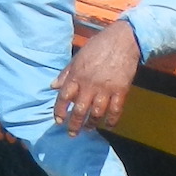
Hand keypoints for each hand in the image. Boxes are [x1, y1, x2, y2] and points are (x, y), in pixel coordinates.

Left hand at [54, 19, 142, 135]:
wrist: (122, 41)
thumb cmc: (98, 46)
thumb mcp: (77, 57)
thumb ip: (65, 73)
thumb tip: (53, 86)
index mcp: (77, 75)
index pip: (64, 97)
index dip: (60, 111)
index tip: (58, 120)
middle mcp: (89, 85)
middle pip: (79, 110)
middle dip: (74, 124)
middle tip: (72, 133)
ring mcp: (106, 89)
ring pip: (97, 113)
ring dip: (92, 124)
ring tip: (89, 129)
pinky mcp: (121, 91)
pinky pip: (115, 110)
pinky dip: (112, 120)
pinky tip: (109, 126)